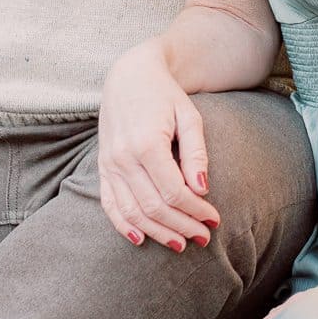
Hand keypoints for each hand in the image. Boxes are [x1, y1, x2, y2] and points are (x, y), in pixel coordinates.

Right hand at [98, 42, 221, 250]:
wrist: (130, 74)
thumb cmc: (165, 94)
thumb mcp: (189, 115)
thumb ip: (196, 152)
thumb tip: (202, 190)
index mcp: (147, 143)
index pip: (173, 192)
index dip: (196, 211)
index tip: (214, 220)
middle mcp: (124, 157)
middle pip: (154, 207)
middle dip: (182, 226)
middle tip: (203, 237)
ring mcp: (110, 164)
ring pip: (133, 212)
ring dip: (158, 232)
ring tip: (181, 243)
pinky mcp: (103, 166)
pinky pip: (109, 204)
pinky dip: (124, 225)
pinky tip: (141, 238)